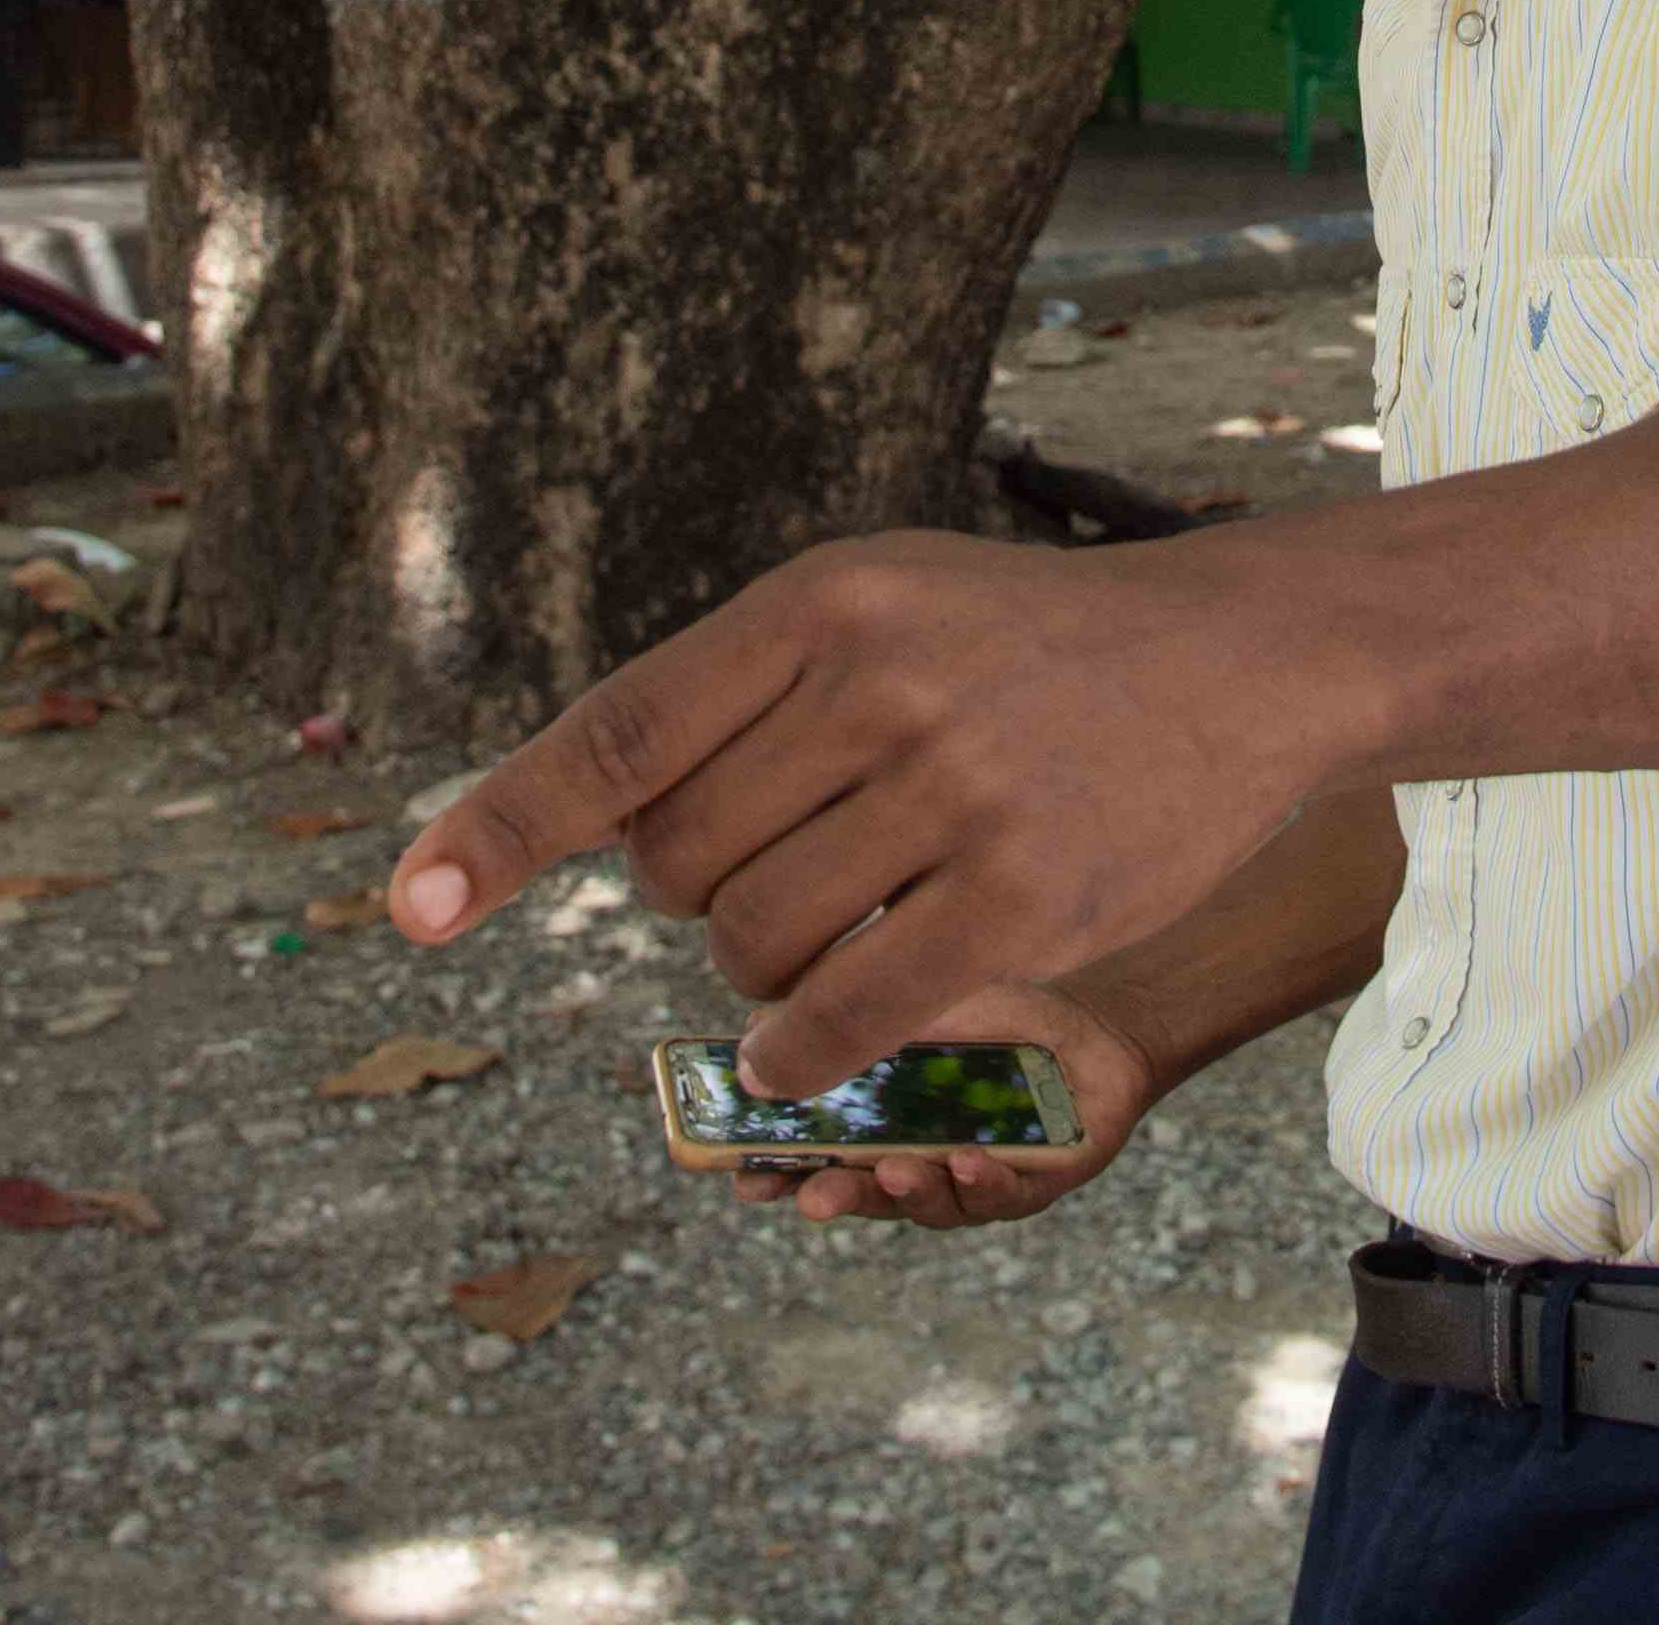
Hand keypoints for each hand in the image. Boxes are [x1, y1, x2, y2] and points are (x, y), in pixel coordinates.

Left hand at [397, 526, 1342, 1095]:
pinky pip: (843, 1017)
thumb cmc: (1033, 648)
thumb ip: (749, 695)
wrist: (1245, 658)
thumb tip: (598, 822)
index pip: (622, 729)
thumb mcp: (885, 606)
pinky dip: (799, 1056)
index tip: (413, 906)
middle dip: (700, 895)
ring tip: (844, 929)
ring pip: (752, 945)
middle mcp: (876, 686)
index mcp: (820, 601)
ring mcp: (952, 791)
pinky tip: (806, 1057)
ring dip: (763, 974)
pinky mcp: (1021, 898)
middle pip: (679, 862)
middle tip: (788, 873)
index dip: (505, 823)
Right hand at [713, 982, 1153, 1231]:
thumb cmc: (986, 1021)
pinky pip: (1005, 1195)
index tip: (745, 1178)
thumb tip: (753, 1030)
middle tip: (811, 1197)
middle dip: (837, 1196)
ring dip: (909, 1190)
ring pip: (934, 1203)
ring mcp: (972, 1180)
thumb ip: (839, 1018)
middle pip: (866, 1194)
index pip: (815, 1160)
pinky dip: (984, 1183)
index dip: (778, 1173)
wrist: (1085, 1022)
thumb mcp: (906, 1005)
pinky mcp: (1035, 1182)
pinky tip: (970, 1163)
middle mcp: (918, 1164)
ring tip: (895, 1169)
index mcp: (877, 1130)